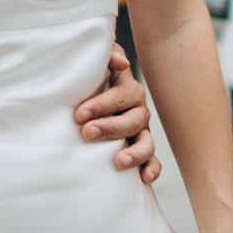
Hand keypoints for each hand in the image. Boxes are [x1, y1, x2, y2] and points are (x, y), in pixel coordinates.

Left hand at [76, 47, 160, 186]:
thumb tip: (120, 63)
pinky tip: (144, 179)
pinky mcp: (140, 149)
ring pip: (146, 142)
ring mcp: (141, 131)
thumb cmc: (91, 78)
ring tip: (118, 161)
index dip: (101, 105)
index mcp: (127, 88)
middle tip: (87, 133)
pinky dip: (151, 169)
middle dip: (110, 128)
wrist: (89, 94)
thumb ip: (108, 54)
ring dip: (134, 153)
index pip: (120, 96)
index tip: (79, 114)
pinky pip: (152, 161)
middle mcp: (137, 110)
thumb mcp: (97, 61)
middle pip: (132, 121)